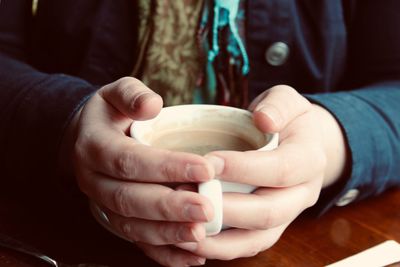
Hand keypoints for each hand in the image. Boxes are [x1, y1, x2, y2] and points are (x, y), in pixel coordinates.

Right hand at [66, 77, 215, 265]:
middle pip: (129, 200)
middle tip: (206, 208)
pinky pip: (136, 242)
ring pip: (132, 227)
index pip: (129, 160)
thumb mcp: (116, 94)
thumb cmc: (111, 115)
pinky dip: (163, 254)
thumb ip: (132, 95)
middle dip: (169, 206)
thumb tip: (152, 105)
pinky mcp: (115, 220)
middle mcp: (94, 182)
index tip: (205, 169)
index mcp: (94, 147)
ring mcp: (102, 206)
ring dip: (167, 234)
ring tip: (201, 234)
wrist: (88, 139)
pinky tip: (191, 257)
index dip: (166, 166)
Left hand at [173, 85, 347, 259]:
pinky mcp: (269, 229)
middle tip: (190, 198)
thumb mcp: (287, 101)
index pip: (280, 169)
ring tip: (183, 229)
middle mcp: (302, 194)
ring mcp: (286, 216)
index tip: (209, 162)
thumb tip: (264, 120)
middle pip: (269, 212)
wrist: (299, 145)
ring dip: (219, 238)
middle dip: (227, 208)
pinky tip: (191, 241)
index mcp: (309, 160)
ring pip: (256, 239)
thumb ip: (278, 105)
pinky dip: (219, 248)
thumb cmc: (286, 121)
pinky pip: (246, 246)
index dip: (244, 168)